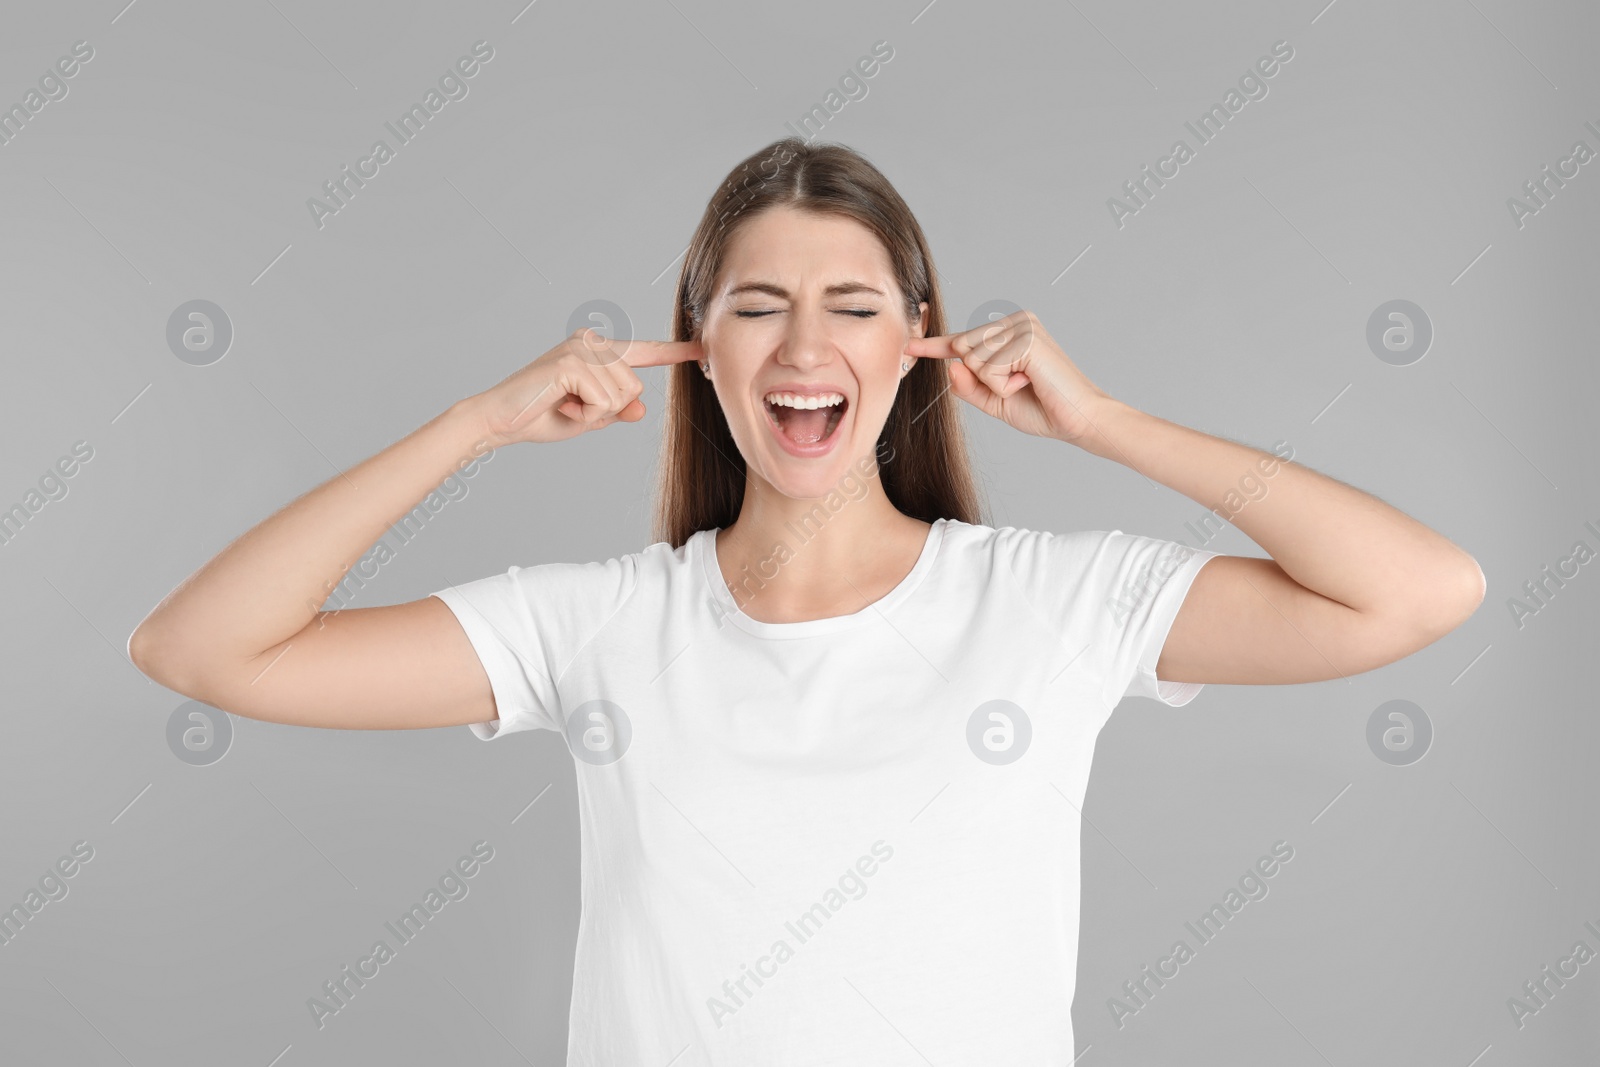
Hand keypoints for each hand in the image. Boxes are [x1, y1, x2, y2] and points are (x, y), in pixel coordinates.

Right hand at [471, 328, 702, 446]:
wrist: (501, 421)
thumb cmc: (542, 416)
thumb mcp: (590, 417)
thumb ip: (618, 410)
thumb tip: (642, 409)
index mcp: (597, 351)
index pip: (643, 352)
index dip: (673, 353)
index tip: (701, 348)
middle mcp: (591, 341)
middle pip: (636, 387)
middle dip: (608, 410)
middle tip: (573, 407)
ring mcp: (581, 348)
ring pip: (623, 396)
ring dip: (595, 413)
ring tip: (565, 405)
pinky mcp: (572, 361)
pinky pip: (604, 401)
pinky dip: (585, 415)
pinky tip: (561, 405)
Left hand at [903, 310, 1114, 445]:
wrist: (1078, 420)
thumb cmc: (1043, 409)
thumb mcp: (995, 400)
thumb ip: (969, 386)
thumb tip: (950, 367)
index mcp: (1008, 333)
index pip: (963, 340)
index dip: (933, 346)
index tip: (909, 346)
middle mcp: (1014, 322)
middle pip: (962, 349)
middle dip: (983, 379)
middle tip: (1019, 384)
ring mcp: (1021, 326)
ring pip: (972, 358)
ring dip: (995, 383)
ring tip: (1026, 383)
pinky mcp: (1025, 337)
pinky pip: (989, 368)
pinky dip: (1004, 385)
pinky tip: (1029, 381)